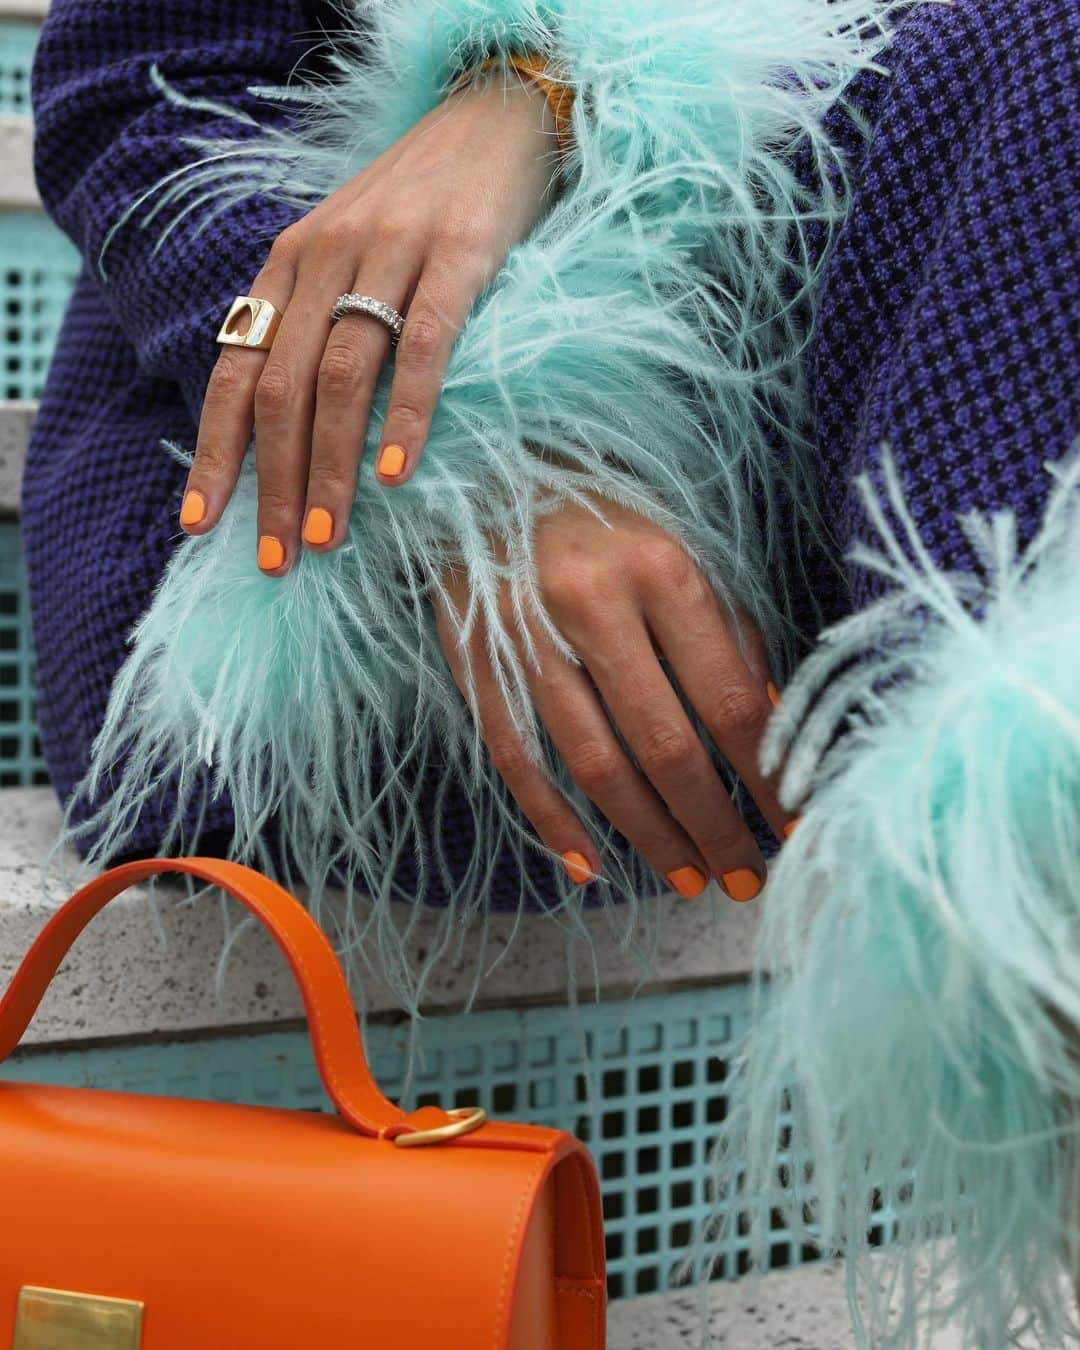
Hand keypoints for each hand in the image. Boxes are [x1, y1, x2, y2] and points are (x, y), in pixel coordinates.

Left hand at [179, 73, 559, 571]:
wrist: (491, 114)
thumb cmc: (420, 203)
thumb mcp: (346, 251)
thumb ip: (315, 317)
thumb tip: (291, 422)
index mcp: (288, 263)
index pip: (237, 369)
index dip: (215, 451)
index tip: (200, 524)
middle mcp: (324, 256)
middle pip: (282, 386)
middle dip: (271, 482)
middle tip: (276, 558)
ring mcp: (391, 253)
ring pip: (342, 375)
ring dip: (328, 466)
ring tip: (326, 536)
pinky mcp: (459, 254)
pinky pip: (424, 345)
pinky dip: (407, 413)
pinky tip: (397, 473)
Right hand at [435, 495, 793, 901]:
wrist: (486, 469)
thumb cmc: (607, 514)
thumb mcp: (684, 550)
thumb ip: (731, 636)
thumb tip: (772, 730)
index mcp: (663, 569)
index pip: (727, 698)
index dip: (766, 775)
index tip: (794, 825)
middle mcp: (593, 602)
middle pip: (663, 744)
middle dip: (712, 824)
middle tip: (745, 877)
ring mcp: (524, 636)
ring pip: (593, 763)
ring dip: (646, 835)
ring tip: (688, 877)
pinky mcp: (474, 660)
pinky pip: (515, 759)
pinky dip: (552, 821)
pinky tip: (589, 866)